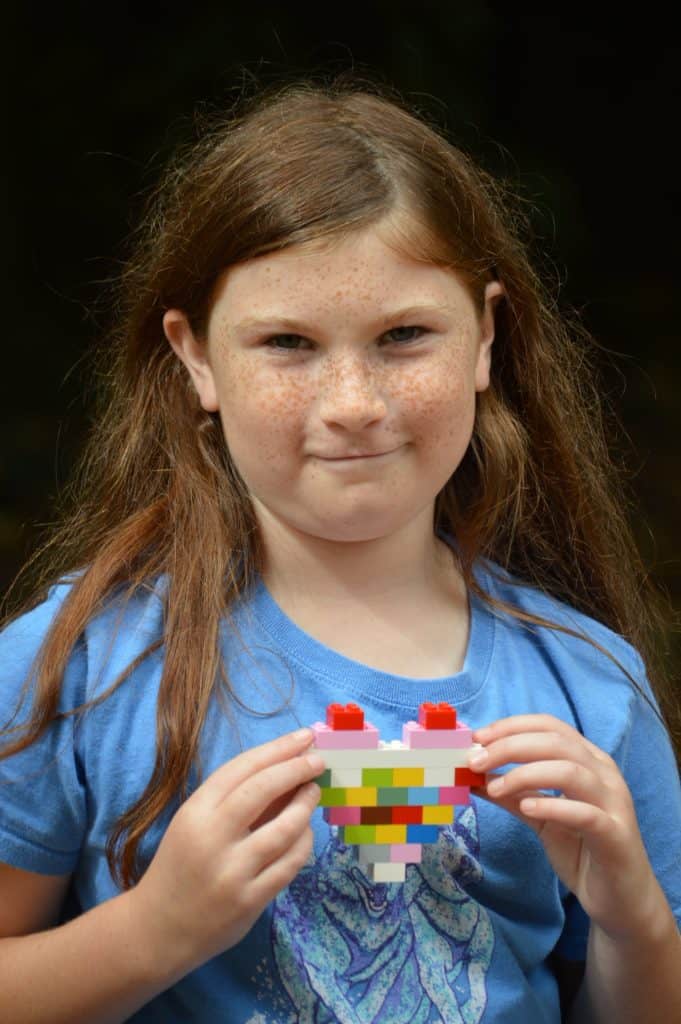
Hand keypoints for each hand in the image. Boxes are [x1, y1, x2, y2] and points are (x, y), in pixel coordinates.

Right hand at [131, 728, 322, 974]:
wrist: (159, 928)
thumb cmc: (181, 864)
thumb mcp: (194, 823)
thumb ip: (233, 798)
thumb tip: (287, 768)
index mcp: (195, 812)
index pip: (242, 768)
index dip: (277, 749)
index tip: (304, 737)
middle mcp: (212, 839)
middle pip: (263, 790)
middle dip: (296, 769)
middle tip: (318, 760)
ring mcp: (232, 872)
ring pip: (284, 829)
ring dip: (305, 806)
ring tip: (313, 792)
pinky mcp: (250, 901)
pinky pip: (289, 864)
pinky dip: (303, 842)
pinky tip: (305, 831)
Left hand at [469, 715, 666, 942]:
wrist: (619, 899)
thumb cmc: (580, 849)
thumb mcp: (538, 816)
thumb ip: (511, 794)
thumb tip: (474, 775)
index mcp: (588, 760)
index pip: (549, 726)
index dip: (511, 726)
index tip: (477, 738)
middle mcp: (604, 773)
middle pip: (556, 742)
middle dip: (510, 746)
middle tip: (475, 761)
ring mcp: (614, 803)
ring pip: (571, 771)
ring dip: (526, 774)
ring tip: (496, 788)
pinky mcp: (616, 835)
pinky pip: (586, 813)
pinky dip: (553, 805)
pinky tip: (527, 809)